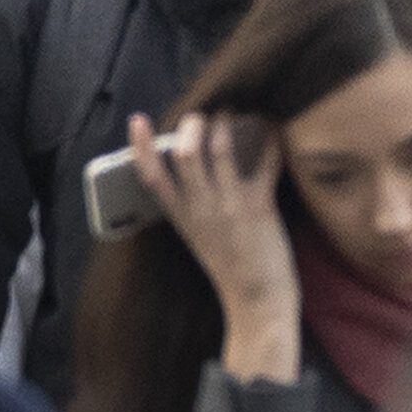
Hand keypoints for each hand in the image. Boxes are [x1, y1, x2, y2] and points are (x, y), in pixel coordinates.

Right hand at [130, 111, 299, 381]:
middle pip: (183, 156)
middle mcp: (201, 210)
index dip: (141, 149)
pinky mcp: (259, 209)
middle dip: (190, 126)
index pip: (152, 179)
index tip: (136, 121)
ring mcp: (229, 208)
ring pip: (217, 153)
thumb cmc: (233, 269)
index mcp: (183, 218)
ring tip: (232, 109)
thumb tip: (196, 174)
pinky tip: (275, 127)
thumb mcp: (202, 238)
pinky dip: (270, 142)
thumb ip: (196, 208)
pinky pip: (263, 166)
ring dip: (224, 125)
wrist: (258, 302)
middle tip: (201, 111)